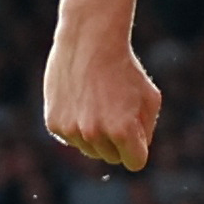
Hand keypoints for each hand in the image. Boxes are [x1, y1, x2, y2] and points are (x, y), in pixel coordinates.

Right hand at [44, 22, 161, 173]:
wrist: (89, 40)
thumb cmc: (125, 68)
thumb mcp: (149, 98)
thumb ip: (146, 130)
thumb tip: (135, 150)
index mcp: (122, 131)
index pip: (135, 162)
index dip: (137, 149)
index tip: (135, 134)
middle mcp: (95, 135)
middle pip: (112, 157)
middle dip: (117, 141)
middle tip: (114, 110)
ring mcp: (72, 130)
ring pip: (89, 150)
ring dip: (95, 135)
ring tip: (96, 104)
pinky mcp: (54, 124)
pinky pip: (70, 138)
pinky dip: (75, 125)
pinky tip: (79, 101)